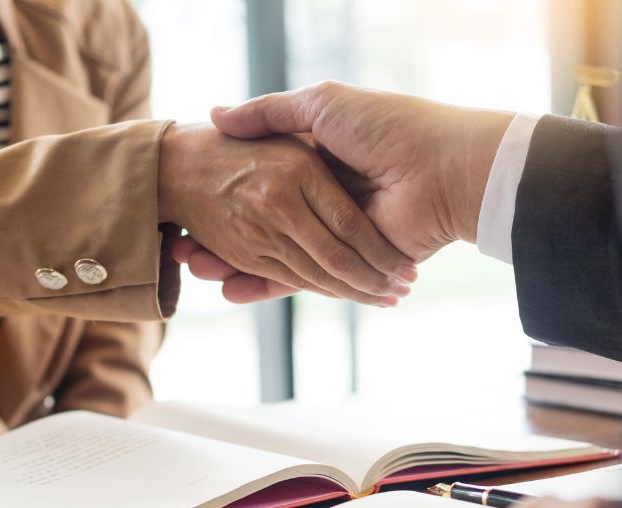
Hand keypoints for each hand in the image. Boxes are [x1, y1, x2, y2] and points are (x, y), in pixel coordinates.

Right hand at [191, 81, 512, 302]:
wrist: (439, 167)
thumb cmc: (384, 127)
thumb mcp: (321, 106)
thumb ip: (271, 111)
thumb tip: (216, 116)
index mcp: (317, 166)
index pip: (260, 187)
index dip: (223, 198)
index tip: (189, 204)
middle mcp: (324, 203)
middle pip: (261, 227)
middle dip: (220, 239)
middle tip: (182, 248)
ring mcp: (335, 237)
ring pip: (272, 256)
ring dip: (232, 264)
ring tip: (194, 266)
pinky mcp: (348, 267)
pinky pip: (299, 280)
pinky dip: (263, 287)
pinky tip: (227, 287)